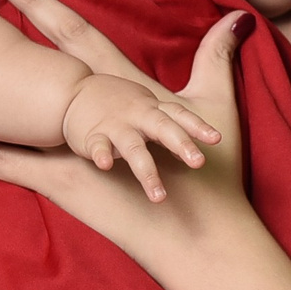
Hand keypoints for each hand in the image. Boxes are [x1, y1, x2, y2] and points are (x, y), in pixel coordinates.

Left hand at [0, 13, 256, 278]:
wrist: (206, 229)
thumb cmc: (215, 174)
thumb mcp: (217, 108)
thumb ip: (219, 58)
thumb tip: (235, 18)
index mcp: (126, 91)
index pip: (82, 37)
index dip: (52, 5)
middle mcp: (93, 111)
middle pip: (42, 62)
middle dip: (15, 24)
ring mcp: (75, 146)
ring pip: (15, 117)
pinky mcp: (65, 179)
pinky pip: (10, 167)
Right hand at [62, 73, 220, 200]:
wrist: (73, 92)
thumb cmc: (121, 105)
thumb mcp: (150, 109)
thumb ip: (172, 128)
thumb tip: (197, 149)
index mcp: (154, 110)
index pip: (180, 115)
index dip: (198, 126)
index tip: (217, 139)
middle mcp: (137, 116)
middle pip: (162, 128)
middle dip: (181, 143)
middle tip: (199, 163)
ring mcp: (114, 126)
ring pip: (133, 147)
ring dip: (146, 171)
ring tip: (159, 196)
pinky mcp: (92, 137)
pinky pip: (98, 147)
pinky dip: (101, 155)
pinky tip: (106, 166)